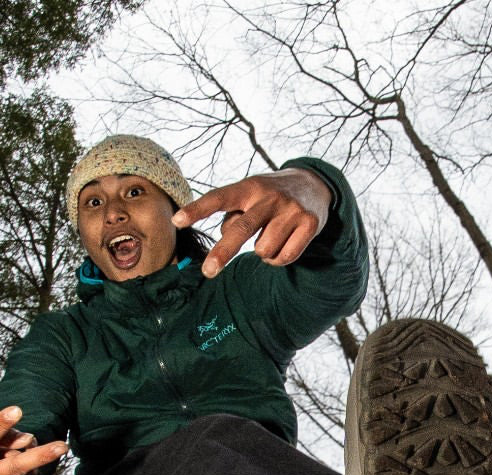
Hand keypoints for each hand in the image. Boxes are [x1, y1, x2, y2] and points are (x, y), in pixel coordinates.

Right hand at [0, 406, 67, 474]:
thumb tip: (28, 439)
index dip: (1, 424)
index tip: (17, 410)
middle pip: (16, 465)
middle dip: (41, 455)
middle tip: (62, 446)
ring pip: (26, 471)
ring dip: (30, 457)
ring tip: (16, 452)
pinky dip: (27, 471)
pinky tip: (14, 467)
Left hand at [172, 168, 331, 278]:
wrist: (314, 185)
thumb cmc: (269, 197)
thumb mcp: (249, 197)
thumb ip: (234, 217)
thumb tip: (226, 244)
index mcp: (248, 187)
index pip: (219, 198)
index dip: (197, 210)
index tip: (177, 221)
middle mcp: (269, 196)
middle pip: (241, 229)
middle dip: (223, 252)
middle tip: (208, 272)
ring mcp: (291, 210)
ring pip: (263, 251)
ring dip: (261, 253)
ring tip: (269, 238)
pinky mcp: (309, 223)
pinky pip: (284, 258)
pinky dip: (278, 259)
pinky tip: (283, 244)